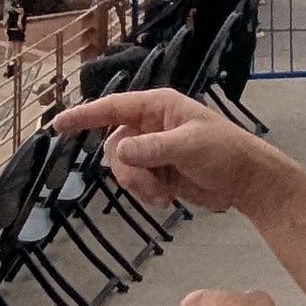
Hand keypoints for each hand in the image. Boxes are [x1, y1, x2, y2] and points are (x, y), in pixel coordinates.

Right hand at [56, 89, 270, 213]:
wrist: (246, 181)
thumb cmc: (224, 152)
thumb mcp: (190, 146)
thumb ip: (153, 148)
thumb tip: (120, 150)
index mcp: (159, 106)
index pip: (113, 107)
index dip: (85, 115)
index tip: (58, 125)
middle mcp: (151, 124)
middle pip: (115, 145)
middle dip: (128, 171)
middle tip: (150, 186)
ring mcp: (153, 149)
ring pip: (123, 168)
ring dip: (138, 186)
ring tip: (163, 195)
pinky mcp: (157, 172)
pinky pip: (135, 182)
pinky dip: (146, 194)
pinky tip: (167, 198)